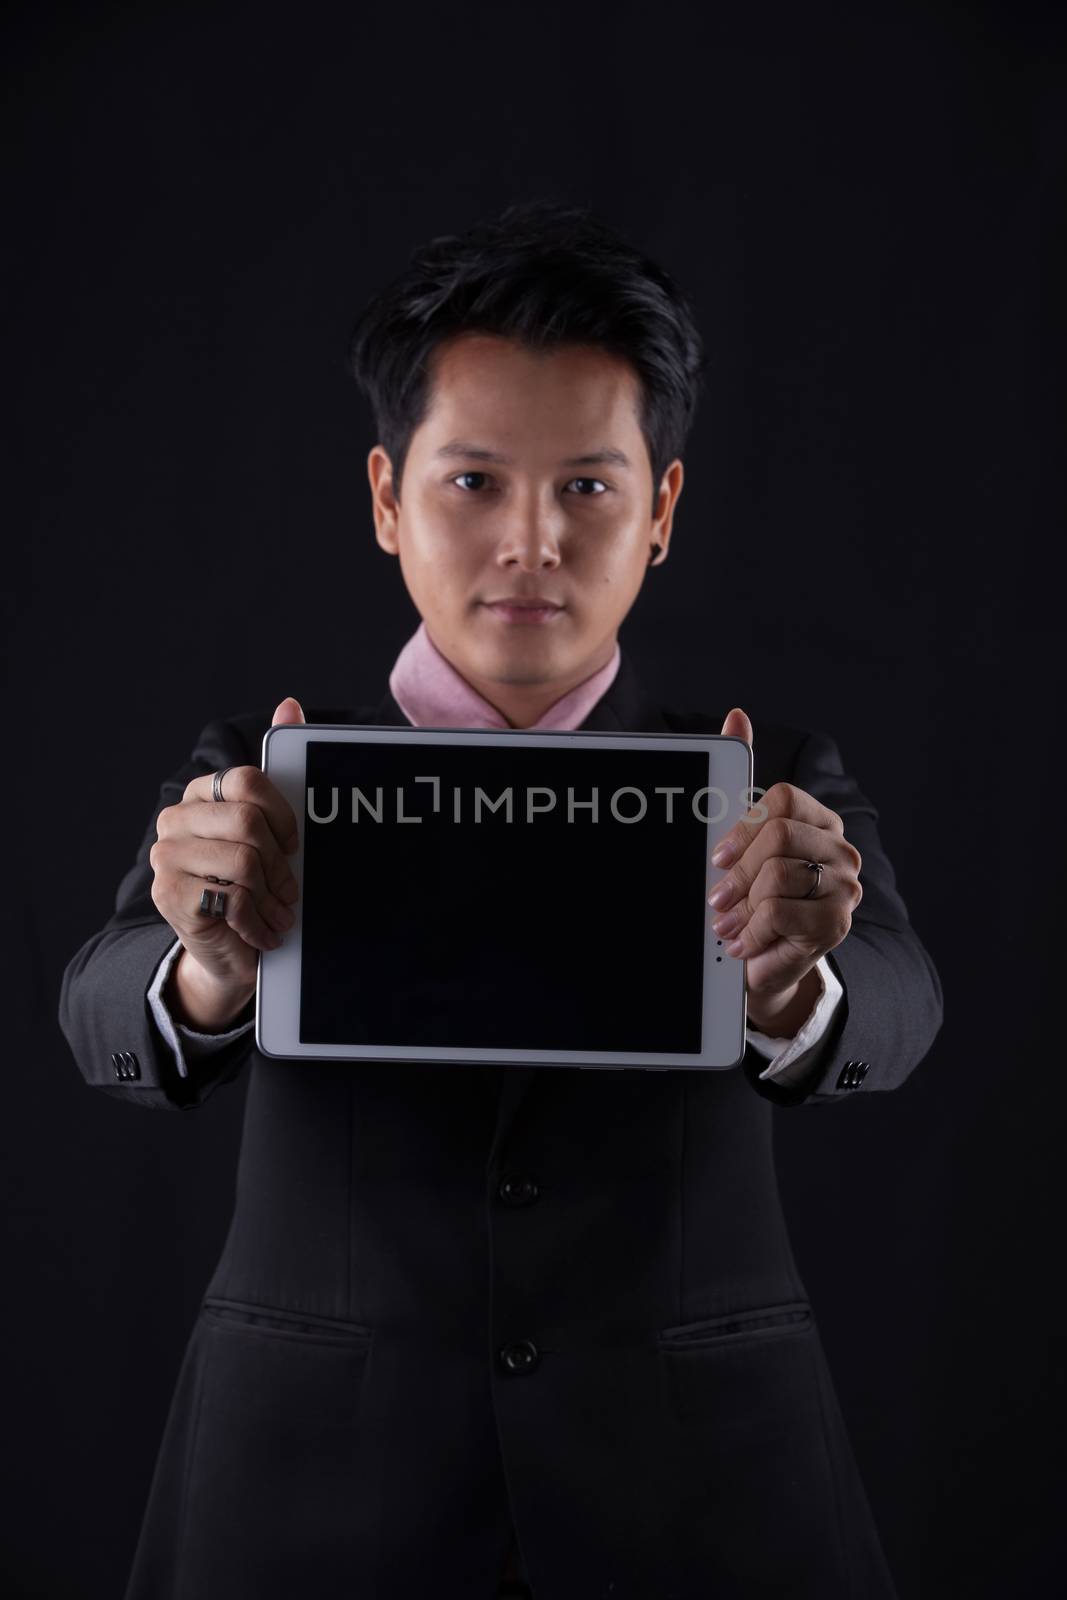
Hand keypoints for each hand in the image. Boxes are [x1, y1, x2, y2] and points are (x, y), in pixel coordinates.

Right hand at [149, 696, 305, 998]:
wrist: (234, 953)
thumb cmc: (258, 885)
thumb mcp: (276, 828)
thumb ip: (281, 765)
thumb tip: (290, 704)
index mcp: (201, 795)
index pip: (248, 781)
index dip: (282, 816)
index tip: (293, 845)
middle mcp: (175, 820)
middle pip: (248, 822)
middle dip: (280, 864)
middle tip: (287, 890)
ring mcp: (166, 858)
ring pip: (244, 862)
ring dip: (272, 898)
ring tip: (275, 913)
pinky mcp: (169, 897)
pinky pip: (232, 897)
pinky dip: (258, 921)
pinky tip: (260, 932)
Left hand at [708, 708, 862, 1033]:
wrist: (762, 961)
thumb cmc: (749, 897)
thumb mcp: (737, 841)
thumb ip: (736, 777)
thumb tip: (736, 716)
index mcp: (818, 821)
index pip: (784, 799)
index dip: (743, 827)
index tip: (717, 857)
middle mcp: (839, 850)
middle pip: (779, 836)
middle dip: (737, 873)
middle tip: (717, 898)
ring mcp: (845, 887)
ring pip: (777, 876)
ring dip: (741, 907)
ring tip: (729, 924)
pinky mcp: (836, 924)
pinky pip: (780, 913)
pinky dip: (752, 931)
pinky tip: (744, 943)